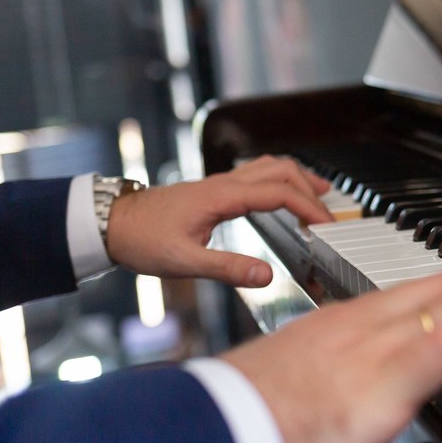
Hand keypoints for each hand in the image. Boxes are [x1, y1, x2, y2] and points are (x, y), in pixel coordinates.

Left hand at [105, 155, 332, 286]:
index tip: (326, 225)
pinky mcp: (213, 190)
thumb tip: (266, 275)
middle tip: (330, 210)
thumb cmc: (141, 239)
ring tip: (318, 194)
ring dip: (296, 177)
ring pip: (268, 166)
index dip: (307, 207)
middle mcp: (223, 183)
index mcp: (221, 196)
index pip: (279, 193)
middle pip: (280, 170)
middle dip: (309, 186)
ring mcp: (219, 183)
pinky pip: (255, 175)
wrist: (112, 223)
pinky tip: (280, 197)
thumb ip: (227, 269)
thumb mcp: (184, 262)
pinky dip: (278, 181)